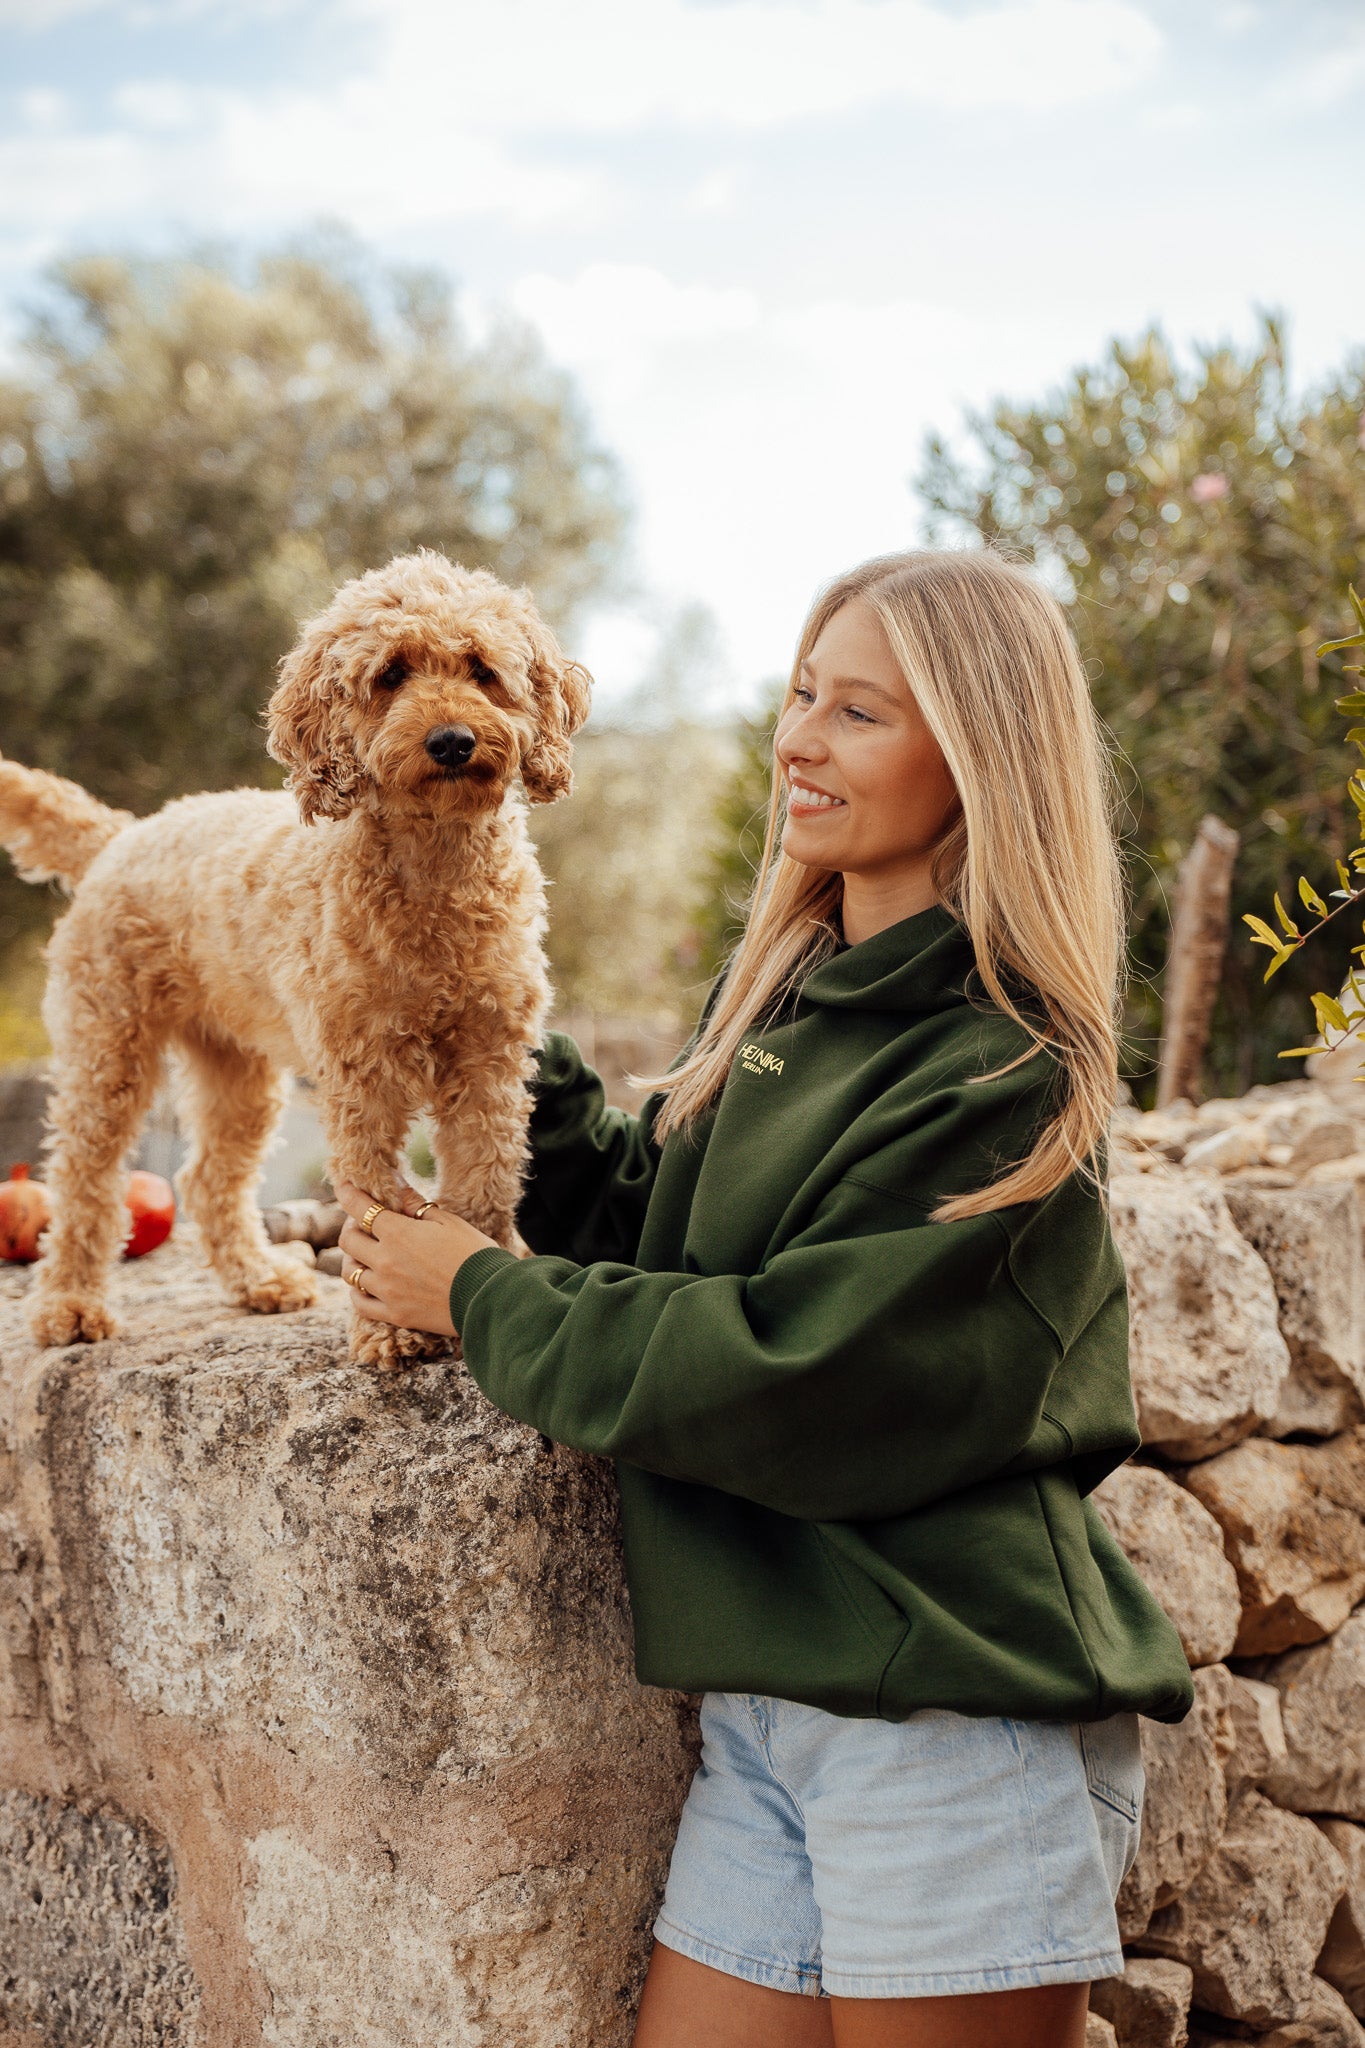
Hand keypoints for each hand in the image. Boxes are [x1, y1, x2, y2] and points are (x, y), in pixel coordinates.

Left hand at [334, 1181, 498, 1336]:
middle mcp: (385, 1261)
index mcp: (398, 1233)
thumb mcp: (447, 1221)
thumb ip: (415, 1203)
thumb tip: (396, 1182)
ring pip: (350, 1271)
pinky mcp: (394, 1314)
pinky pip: (360, 1302)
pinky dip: (358, 1290)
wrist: (491, 1298)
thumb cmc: (475, 1254)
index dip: (347, 1193)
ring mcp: (386, 1290)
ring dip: (353, 1258)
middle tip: (363, 1222)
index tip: (343, 1185)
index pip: (360, 1208)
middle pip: (348, 1240)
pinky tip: (367, 1283)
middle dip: (351, 1225)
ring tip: (366, 1253)